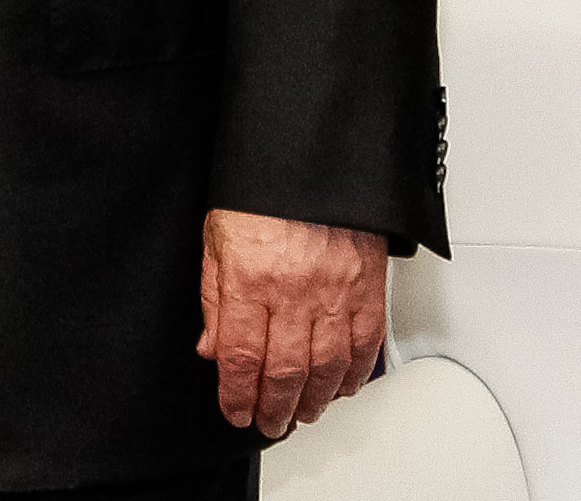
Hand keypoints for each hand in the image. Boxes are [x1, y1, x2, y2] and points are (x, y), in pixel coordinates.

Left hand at [197, 209, 386, 437]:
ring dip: (313, 400)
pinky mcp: (368, 288)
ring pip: (327, 368)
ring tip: (301, 413)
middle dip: (274, 408)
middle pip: (284, 371)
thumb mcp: (216, 237)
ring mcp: (336, 292)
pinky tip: (339, 387)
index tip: (235, 411)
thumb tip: (212, 347)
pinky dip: (353, 374)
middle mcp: (294, 291)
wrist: (313, 157)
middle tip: (268, 423)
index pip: (241, 356)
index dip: (237, 394)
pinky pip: (364, 345)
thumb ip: (214, 297)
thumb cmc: (261, 190)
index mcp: (250, 277)